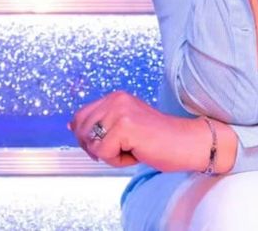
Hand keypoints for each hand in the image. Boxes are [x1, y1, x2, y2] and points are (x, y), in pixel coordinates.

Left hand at [66, 91, 208, 172]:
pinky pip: (103, 154)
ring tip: (133, 148)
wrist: (187, 143)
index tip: (110, 143)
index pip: (80, 117)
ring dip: (110, 154)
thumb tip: (70, 126)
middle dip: (97, 147)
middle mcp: (116, 99)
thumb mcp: (125, 126)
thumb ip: (100, 123)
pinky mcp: (124, 126)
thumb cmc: (159, 139)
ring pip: (92, 145)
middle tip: (125, 147)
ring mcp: (119, 111)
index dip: (88, 137)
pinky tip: (138, 152)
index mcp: (115, 97)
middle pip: (81, 132)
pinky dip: (119, 161)